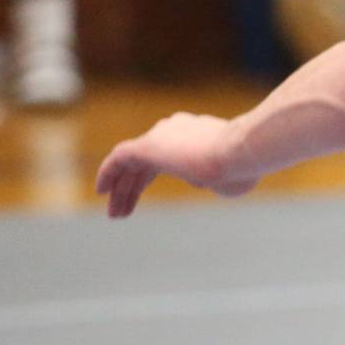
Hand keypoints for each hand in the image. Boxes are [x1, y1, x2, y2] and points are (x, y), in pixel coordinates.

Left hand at [96, 113, 259, 217]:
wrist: (240, 152)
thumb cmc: (243, 167)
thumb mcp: (231, 178)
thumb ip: (217, 179)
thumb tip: (210, 182)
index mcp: (195, 135)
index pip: (168, 156)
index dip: (153, 178)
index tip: (147, 197)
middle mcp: (174, 130)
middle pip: (145, 161)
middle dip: (133, 186)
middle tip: (124, 210)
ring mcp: (160, 136)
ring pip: (131, 164)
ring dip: (122, 189)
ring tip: (114, 214)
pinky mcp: (147, 146)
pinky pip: (119, 159)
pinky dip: (108, 173)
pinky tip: (101, 191)